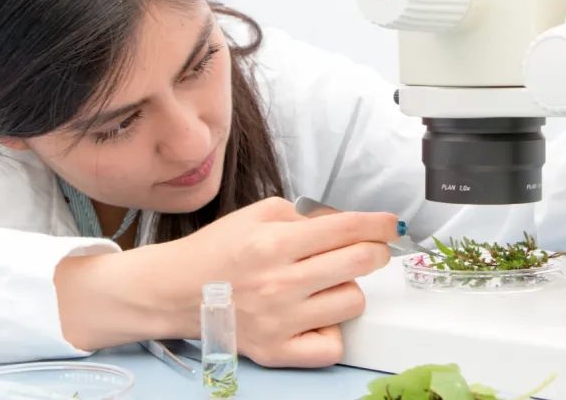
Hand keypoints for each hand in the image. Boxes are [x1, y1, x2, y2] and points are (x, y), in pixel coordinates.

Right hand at [158, 197, 399, 367]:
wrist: (175, 290)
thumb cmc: (217, 251)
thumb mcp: (258, 214)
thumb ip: (306, 215)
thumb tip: (347, 226)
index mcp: (275, 244)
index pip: (347, 229)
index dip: (379, 224)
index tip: (391, 224)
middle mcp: (280, 283)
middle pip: (360, 263)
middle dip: (376, 250)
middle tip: (370, 249)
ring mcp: (280, 322)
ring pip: (352, 302)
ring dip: (347, 288)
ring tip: (326, 283)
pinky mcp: (277, 351)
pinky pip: (332, 346)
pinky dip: (333, 330)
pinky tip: (318, 315)